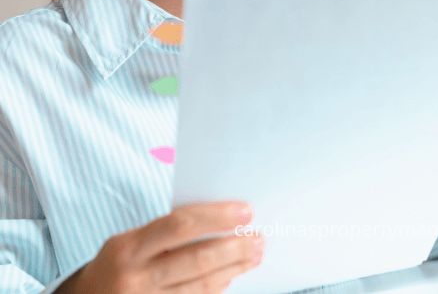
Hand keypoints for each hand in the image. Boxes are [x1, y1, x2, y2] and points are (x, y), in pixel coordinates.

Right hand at [56, 201, 263, 293]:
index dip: (216, 217)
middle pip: (195, 259)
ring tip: (253, 255)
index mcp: (128, 247)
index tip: (245, 212)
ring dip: (233, 269)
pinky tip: (231, 276)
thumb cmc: (118, 266)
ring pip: (200, 286)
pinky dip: (216, 288)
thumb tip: (220, 220)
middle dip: (233, 248)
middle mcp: (134, 277)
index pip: (179, 225)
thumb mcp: (129, 243)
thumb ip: (166, 232)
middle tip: (258, 238)